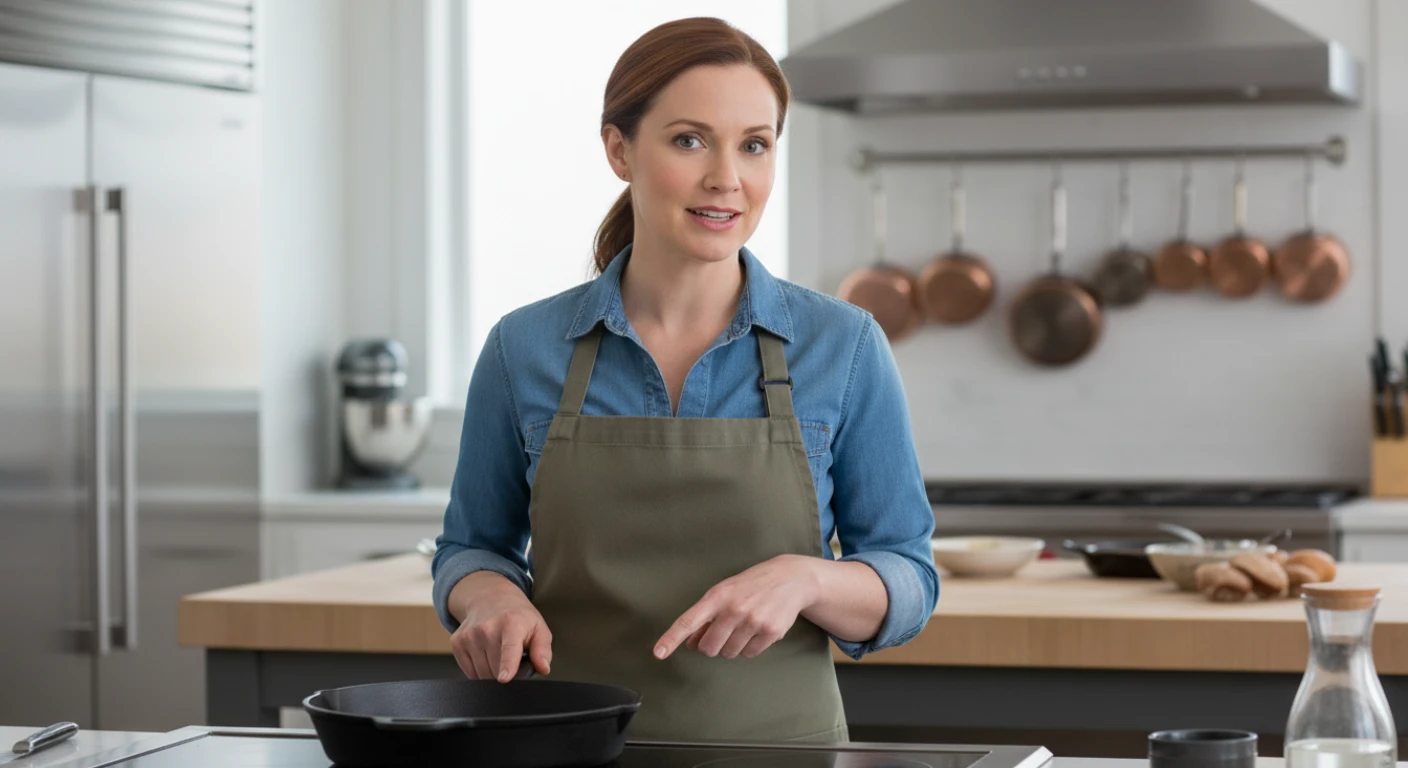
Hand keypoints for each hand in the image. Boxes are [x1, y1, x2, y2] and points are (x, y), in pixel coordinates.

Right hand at [449, 571, 551, 682]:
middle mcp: (487, 628)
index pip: (509, 648)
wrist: (489, 597)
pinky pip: (470, 673)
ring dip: (493, 673)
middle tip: (513, 658)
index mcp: (512, 623)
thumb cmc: (517, 616)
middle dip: (508, 673)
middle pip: (496, 670)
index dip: (507, 665)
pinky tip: (486, 655)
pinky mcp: (457, 643)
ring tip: (499, 654)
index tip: (504, 678)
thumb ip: (543, 649)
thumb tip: (544, 667)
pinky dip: (480, 671)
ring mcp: (469, 635)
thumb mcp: (538, 627)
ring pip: (482, 674)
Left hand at [653, 554, 819, 660]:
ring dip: (732, 646)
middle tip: (723, 632)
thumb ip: (706, 617)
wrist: (791, 578)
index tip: (658, 653)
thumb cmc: (751, 585)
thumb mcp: (725, 592)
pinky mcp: (770, 632)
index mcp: (717, 596)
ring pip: (729, 653)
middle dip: (712, 645)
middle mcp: (734, 609)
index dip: (671, 638)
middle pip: (708, 648)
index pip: (688, 621)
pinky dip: (750, 647)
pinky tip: (757, 629)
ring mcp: (753, 621)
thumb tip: (689, 642)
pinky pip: (749, 654)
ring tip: (744, 626)